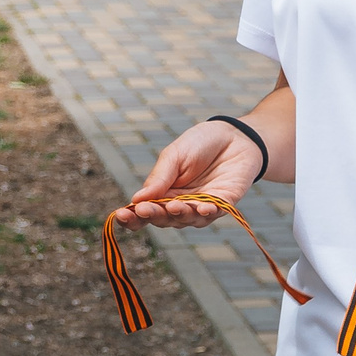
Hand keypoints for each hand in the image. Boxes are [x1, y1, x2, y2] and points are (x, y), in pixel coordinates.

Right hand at [118, 119, 264, 227]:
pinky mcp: (224, 204)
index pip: (145, 211)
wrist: (235, 135)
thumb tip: (137, 200)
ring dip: (180, 215)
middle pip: (164, 219)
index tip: (121, 215)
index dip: (132, 216)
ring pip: (187, 220)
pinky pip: (214, 213)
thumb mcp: (174, 155)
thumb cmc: (200, 143)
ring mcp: (202, 207)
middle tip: (145, 210)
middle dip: (154, 216)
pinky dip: (207, 212)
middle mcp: (181, 204)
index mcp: (164, 193)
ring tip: (174, 206)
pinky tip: (202, 208)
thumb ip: (159, 177)